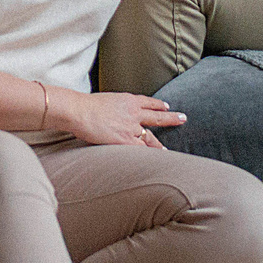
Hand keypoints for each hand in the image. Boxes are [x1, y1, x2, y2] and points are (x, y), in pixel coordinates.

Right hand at [53, 89, 186, 147]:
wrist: (79, 111)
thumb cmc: (85, 106)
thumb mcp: (105, 101)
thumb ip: (113, 107)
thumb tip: (111, 113)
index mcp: (128, 101)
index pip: (148, 102)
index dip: (158, 104)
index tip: (166, 106)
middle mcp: (134, 113)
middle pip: (157, 116)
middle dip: (171, 118)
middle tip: (183, 118)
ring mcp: (131, 128)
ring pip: (150, 138)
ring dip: (159, 146)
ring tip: (167, 152)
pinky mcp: (125, 141)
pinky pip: (140, 150)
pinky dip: (147, 156)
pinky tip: (154, 161)